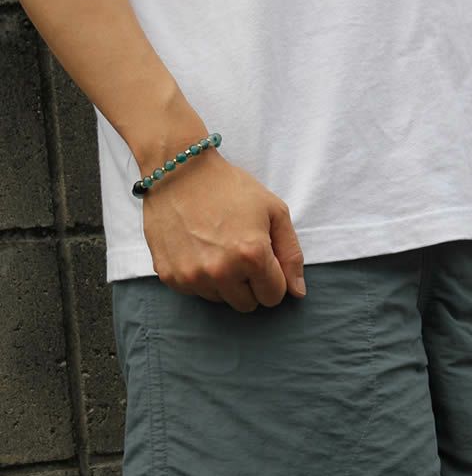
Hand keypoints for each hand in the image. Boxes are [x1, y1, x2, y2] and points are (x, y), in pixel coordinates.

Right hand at [139, 114, 305, 312]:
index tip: (263, 259)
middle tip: (239, 253)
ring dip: (224, 282)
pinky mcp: (170, 277)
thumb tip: (298, 292)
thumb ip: (291, 254)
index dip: (272, 279)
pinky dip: (200, 277)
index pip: (273, 296)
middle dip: (250, 284)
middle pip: (248, 304)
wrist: (179, 171)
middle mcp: (221, 272)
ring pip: (221, 300)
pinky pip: (195, 292)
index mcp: (252, 255)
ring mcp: (192, 276)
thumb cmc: (230, 187)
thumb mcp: (274, 211)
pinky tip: (197, 249)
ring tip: (216, 247)